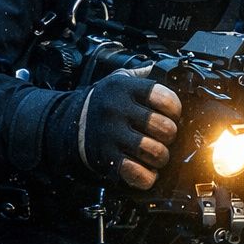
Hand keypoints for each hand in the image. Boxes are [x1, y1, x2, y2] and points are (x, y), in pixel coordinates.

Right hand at [78, 69, 181, 189]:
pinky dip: (147, 176)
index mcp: (125, 89)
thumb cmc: (103, 103)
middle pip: (165, 128)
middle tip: (163, 136)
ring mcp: (111, 135)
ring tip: (155, 154)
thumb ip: (140, 75)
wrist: (68, 124)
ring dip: (160, 157)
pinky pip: (137, 173)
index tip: (171, 114)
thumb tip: (159, 67)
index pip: (166, 98)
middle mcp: (117, 110)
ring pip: (155, 152)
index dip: (175, 110)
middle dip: (170, 136)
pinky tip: (145, 170)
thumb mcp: (118, 80)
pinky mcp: (106, 158)